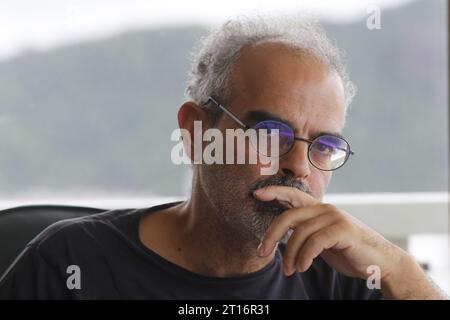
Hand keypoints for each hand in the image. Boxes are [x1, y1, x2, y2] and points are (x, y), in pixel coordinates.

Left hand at [253, 185, 446, 298]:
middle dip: (272, 235)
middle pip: (289, 216)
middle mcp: (325, 208)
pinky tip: (302, 267)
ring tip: (289, 270)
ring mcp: (335, 217)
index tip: (256, 193)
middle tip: (262, 253)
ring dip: (290, 255)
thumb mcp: (321, 240)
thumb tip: (280, 238)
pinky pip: (315, 242)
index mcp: (318, 209)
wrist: (379, 263)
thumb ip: (305, 234)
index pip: (293, 194)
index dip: (274, 191)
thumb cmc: (347, 251)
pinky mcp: (343, 230)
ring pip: (300, 233)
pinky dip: (305, 257)